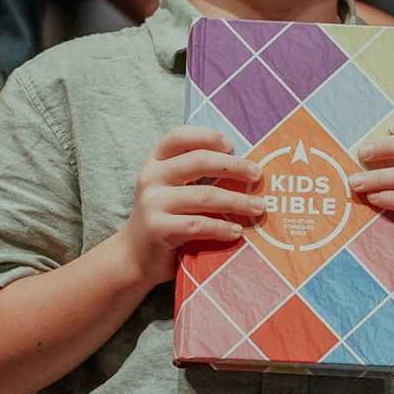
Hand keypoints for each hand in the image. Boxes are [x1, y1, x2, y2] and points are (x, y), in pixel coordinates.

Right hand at [118, 127, 262, 286]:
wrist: (134, 256)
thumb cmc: (165, 219)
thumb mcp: (171, 189)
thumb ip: (194, 176)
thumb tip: (244, 167)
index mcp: (155, 162)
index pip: (178, 137)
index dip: (206, 136)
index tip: (231, 145)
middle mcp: (151, 178)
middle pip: (199, 162)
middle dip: (234, 166)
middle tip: (258, 175)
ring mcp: (152, 203)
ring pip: (204, 196)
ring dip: (237, 201)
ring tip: (258, 207)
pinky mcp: (158, 229)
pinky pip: (198, 225)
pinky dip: (221, 227)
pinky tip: (237, 231)